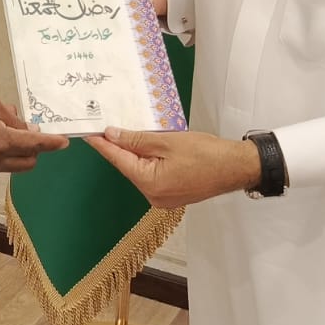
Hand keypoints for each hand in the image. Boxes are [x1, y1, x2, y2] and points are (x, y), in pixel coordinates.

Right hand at [0, 80, 69, 176]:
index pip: (34, 146)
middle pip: (26, 163)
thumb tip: (27, 129)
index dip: (52, 144)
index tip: (64, 142)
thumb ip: (11, 118)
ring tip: (2, 125)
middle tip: (28, 128)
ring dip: (15, 151)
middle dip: (35, 149)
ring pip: (10, 165)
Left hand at [84, 127, 259, 207]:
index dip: (102, 145)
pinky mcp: (173, 195)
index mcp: (150, 183)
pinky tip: (147, 147)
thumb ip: (137, 139)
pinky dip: (148, 161)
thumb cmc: (206, 153)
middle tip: (106, 126)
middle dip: (119, 147)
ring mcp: (163, 198)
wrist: (237, 167)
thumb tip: (113, 135)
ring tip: (128, 133)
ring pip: (140, 171)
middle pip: (128, 166)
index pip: (118, 159)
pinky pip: (153, 176)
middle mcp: (153, 195)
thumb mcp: (168, 141)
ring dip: (135, 153)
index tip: (88, 133)